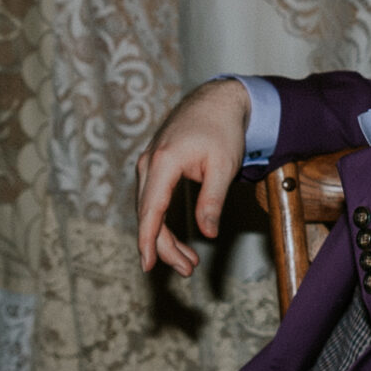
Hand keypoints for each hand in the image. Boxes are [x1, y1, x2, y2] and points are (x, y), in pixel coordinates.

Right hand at [133, 77, 250, 275]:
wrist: (217, 101)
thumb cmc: (222, 130)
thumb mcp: (224, 166)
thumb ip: (213, 200)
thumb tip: (207, 233)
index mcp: (163, 162)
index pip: (151, 209)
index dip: (148, 240)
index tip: (147, 265)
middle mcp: (149, 163)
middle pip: (148, 215)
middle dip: (164, 246)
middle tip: (188, 269)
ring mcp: (148, 164)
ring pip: (150, 210)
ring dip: (165, 238)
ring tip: (189, 261)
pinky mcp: (155, 167)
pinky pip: (153, 201)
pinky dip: (163, 222)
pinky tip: (177, 241)